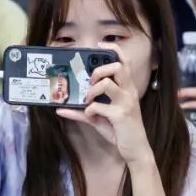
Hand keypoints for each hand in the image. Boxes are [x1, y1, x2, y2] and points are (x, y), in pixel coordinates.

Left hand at [56, 42, 152, 165]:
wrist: (135, 151)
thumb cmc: (120, 131)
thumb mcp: (100, 119)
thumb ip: (81, 111)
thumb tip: (60, 108)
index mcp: (127, 89)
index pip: (125, 62)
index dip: (114, 49)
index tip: (100, 45)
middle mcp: (129, 92)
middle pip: (118, 66)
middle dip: (99, 70)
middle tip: (90, 82)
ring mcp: (126, 103)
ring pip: (107, 83)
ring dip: (92, 91)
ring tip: (88, 100)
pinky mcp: (121, 115)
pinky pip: (98, 106)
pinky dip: (89, 110)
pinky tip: (90, 116)